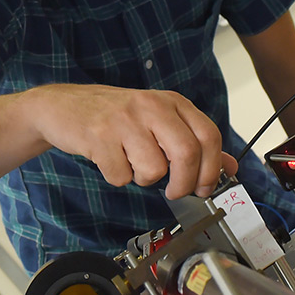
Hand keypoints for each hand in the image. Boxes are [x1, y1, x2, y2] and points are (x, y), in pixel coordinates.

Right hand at [34, 84, 237, 198]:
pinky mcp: (100, 136)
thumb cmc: (116, 117)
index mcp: (172, 102)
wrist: (64, 106)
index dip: (211, 168)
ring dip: (144, 179)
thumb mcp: (160, 122)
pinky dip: (118, 177)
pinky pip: (121, 176)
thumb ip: (195, 143)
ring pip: (153, 169)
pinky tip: (111, 160)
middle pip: (186, 154)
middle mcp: (151, 106)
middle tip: (175, 191)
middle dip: (184, 183)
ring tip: (132, 164)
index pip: (208, 135)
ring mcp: (125, 120)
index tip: (203, 186)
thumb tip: (230, 167)